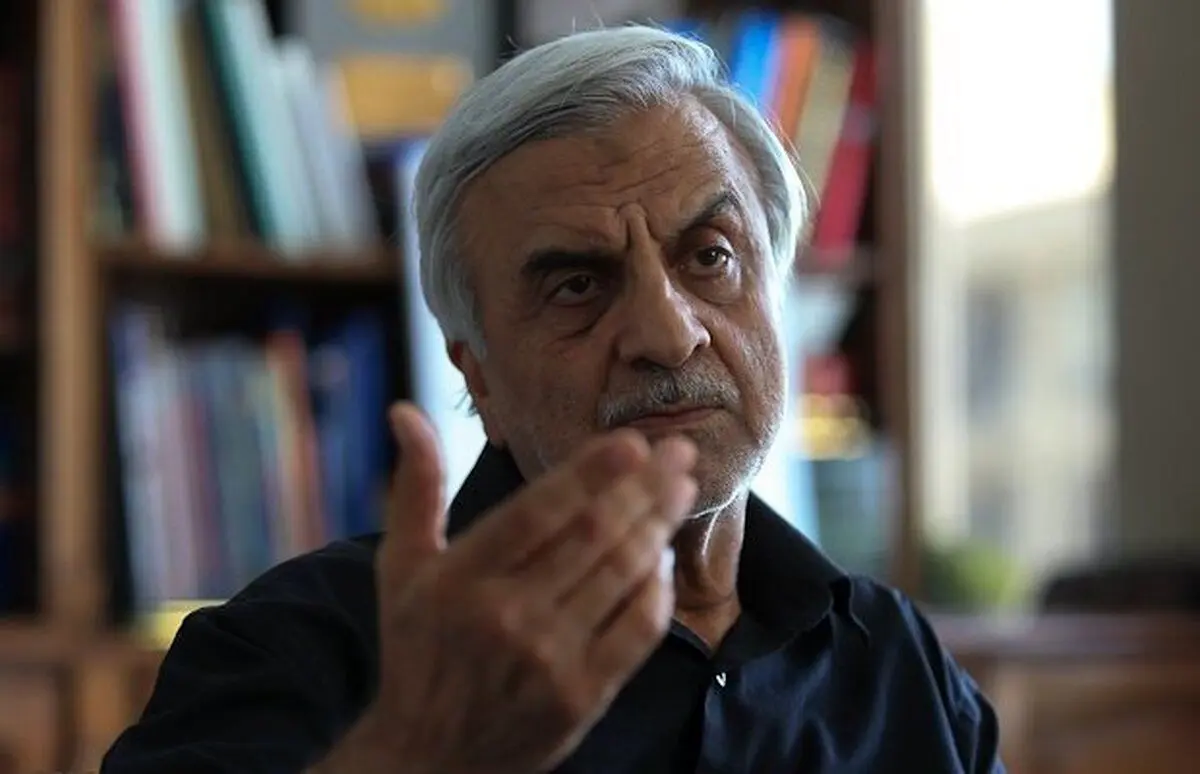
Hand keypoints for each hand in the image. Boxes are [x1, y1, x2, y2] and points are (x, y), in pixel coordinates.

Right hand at [356, 402, 697, 773]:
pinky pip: (637, 630)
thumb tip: (404, 413)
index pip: (536, 513)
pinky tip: (663, 557)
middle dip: (643, 487)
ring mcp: (548, 660)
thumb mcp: (400, 568)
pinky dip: (656, 589)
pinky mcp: (582, 696)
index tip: (633, 442)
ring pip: (620, 576)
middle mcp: (505, 617)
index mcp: (460, 579)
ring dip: (658, 526)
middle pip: (592, 536)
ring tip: (681, 490)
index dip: (590, 473)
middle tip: (679, 452)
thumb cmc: (416, 649)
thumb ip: (414, 488)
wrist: (427, 759)